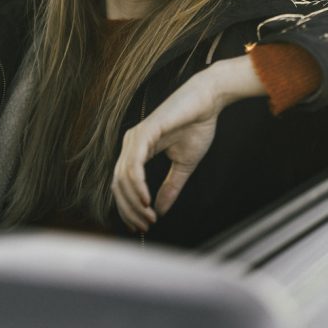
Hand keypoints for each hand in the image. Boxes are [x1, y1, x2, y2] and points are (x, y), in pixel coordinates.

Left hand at [111, 55, 263, 232]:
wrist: (209, 101)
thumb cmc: (197, 125)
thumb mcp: (183, 165)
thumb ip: (170, 187)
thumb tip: (160, 211)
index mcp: (138, 150)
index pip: (123, 185)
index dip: (128, 208)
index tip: (141, 226)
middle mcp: (131, 143)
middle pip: (119, 185)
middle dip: (130, 210)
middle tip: (145, 226)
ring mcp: (135, 137)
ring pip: (123, 178)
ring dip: (134, 203)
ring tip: (148, 217)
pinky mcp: (144, 133)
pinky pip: (133, 165)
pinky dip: (137, 186)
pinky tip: (146, 200)